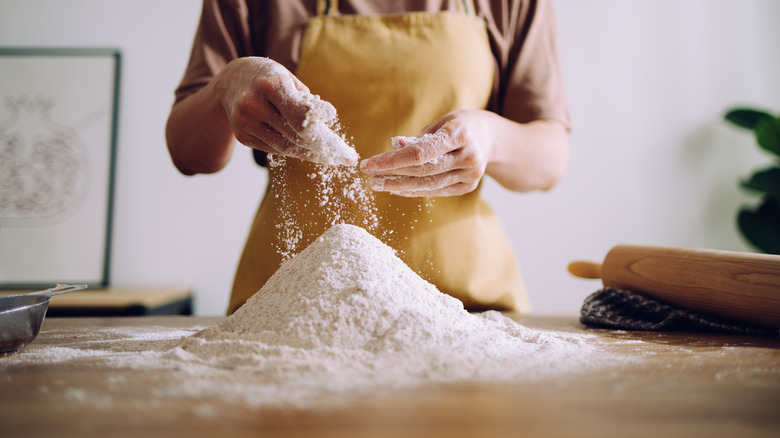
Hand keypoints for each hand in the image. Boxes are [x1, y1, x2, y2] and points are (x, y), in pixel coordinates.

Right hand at [215, 57, 356, 165]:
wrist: (231, 82)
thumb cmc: (269, 78)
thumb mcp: (288, 78)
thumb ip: (306, 101)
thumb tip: (325, 124)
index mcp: (270, 85)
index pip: (300, 115)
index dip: (321, 128)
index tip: (342, 138)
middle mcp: (254, 104)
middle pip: (296, 135)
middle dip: (323, 147)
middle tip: (345, 156)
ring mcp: (245, 122)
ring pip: (286, 147)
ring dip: (310, 153)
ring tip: (330, 157)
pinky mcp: (242, 136)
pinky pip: (274, 149)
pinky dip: (292, 150)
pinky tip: (306, 150)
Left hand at [359, 110, 491, 196]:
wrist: (491, 138)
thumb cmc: (459, 126)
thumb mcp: (440, 123)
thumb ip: (418, 138)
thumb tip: (394, 146)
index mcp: (460, 133)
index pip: (420, 152)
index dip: (392, 160)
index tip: (369, 164)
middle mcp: (468, 156)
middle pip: (422, 170)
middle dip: (392, 174)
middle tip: (370, 176)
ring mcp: (470, 174)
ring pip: (428, 184)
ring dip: (399, 186)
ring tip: (379, 184)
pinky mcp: (468, 187)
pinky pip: (436, 191)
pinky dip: (414, 191)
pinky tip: (397, 188)